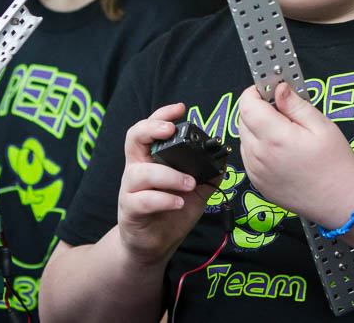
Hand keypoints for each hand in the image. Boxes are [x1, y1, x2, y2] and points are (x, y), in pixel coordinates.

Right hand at [117, 103, 213, 264]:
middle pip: (134, 138)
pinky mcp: (130, 210)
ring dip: (169, 175)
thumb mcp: (195, 190)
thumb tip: (223, 159)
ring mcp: (130, 189)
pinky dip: (163, 199)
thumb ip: (207, 173)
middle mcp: (137, 168)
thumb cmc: (172, 211)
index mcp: (151, 158)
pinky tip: (178, 202)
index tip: (180, 109)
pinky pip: (142, 200)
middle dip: (152, 129)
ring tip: (190, 183)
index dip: (162, 115)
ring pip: (141, 173)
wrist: (154, 245)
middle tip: (171, 130)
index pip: (150, 129)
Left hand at [238, 82, 353, 226]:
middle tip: (283, 110)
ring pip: (244, 137)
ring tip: (285, 132)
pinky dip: (258, 146)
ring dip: (257, 128)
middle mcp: (259, 156)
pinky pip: (249, 156)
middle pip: (243, 119)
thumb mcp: (321, 125)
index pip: (246, 104)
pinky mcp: (257, 183)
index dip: (255, 92)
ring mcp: (255, 172)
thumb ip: (295, 104)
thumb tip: (279, 88)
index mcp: (274, 138)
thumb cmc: (336, 164)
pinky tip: (281, 149)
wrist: (342, 202)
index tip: (269, 89)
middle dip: (257, 108)